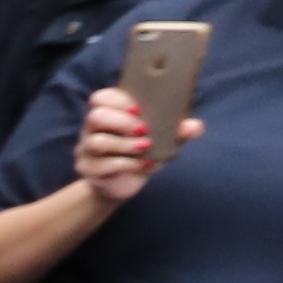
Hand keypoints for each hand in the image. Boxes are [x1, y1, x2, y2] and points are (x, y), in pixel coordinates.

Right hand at [69, 84, 189, 207]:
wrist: (123, 184)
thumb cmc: (141, 154)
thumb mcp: (162, 141)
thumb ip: (177, 132)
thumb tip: (195, 126)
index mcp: (110, 113)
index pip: (101, 98)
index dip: (118, 100)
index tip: (139, 109)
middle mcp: (94, 129)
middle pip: (95, 116)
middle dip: (122, 122)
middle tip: (144, 129)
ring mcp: (87, 150)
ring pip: (97, 142)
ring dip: (125, 145)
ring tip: (145, 147)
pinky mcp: (89, 169)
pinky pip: (102, 165)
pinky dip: (125, 164)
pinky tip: (140, 165)